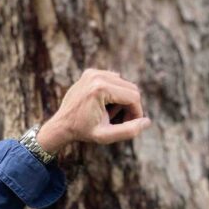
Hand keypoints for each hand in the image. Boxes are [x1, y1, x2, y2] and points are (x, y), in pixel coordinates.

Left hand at [36, 69, 150, 154]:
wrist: (61, 125)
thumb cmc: (82, 132)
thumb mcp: (105, 136)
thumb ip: (128, 131)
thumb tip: (147, 121)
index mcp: (100, 88)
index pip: (133, 97)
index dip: (136, 112)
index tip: (131, 124)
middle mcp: (96, 75)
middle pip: (131, 88)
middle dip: (130, 106)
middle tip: (120, 121)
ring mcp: (92, 72)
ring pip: (124, 83)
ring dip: (122, 99)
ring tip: (108, 114)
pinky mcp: (90, 72)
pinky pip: (114, 80)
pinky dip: (114, 92)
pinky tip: (102, 105)